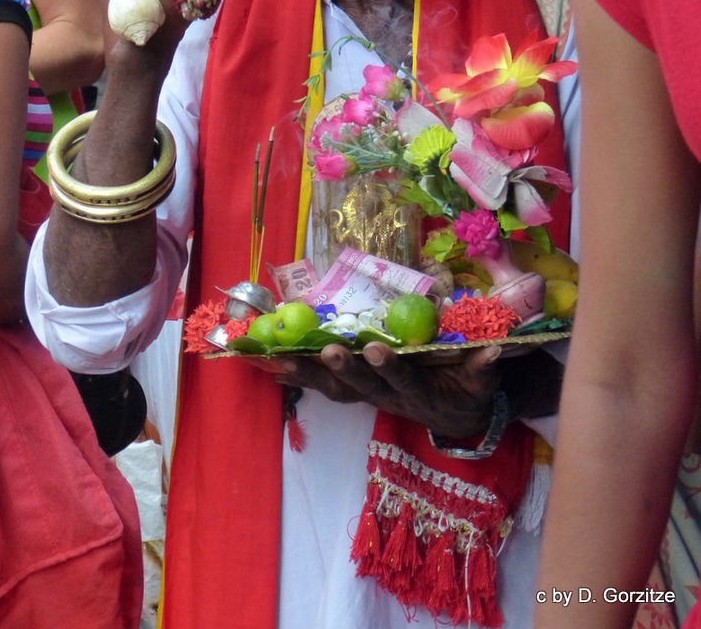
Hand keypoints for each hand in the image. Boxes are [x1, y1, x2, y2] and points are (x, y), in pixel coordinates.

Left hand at [275, 341, 501, 439]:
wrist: (458, 416)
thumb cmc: (470, 390)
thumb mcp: (483, 382)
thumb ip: (484, 368)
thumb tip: (494, 349)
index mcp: (421, 391)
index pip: (404, 379)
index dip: (389, 367)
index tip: (375, 348)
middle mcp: (389, 396)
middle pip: (362, 386)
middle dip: (342, 369)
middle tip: (325, 350)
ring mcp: (371, 395)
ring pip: (335, 389)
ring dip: (308, 374)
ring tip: (278, 360)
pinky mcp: (358, 391)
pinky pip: (324, 387)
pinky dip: (298, 377)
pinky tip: (270, 367)